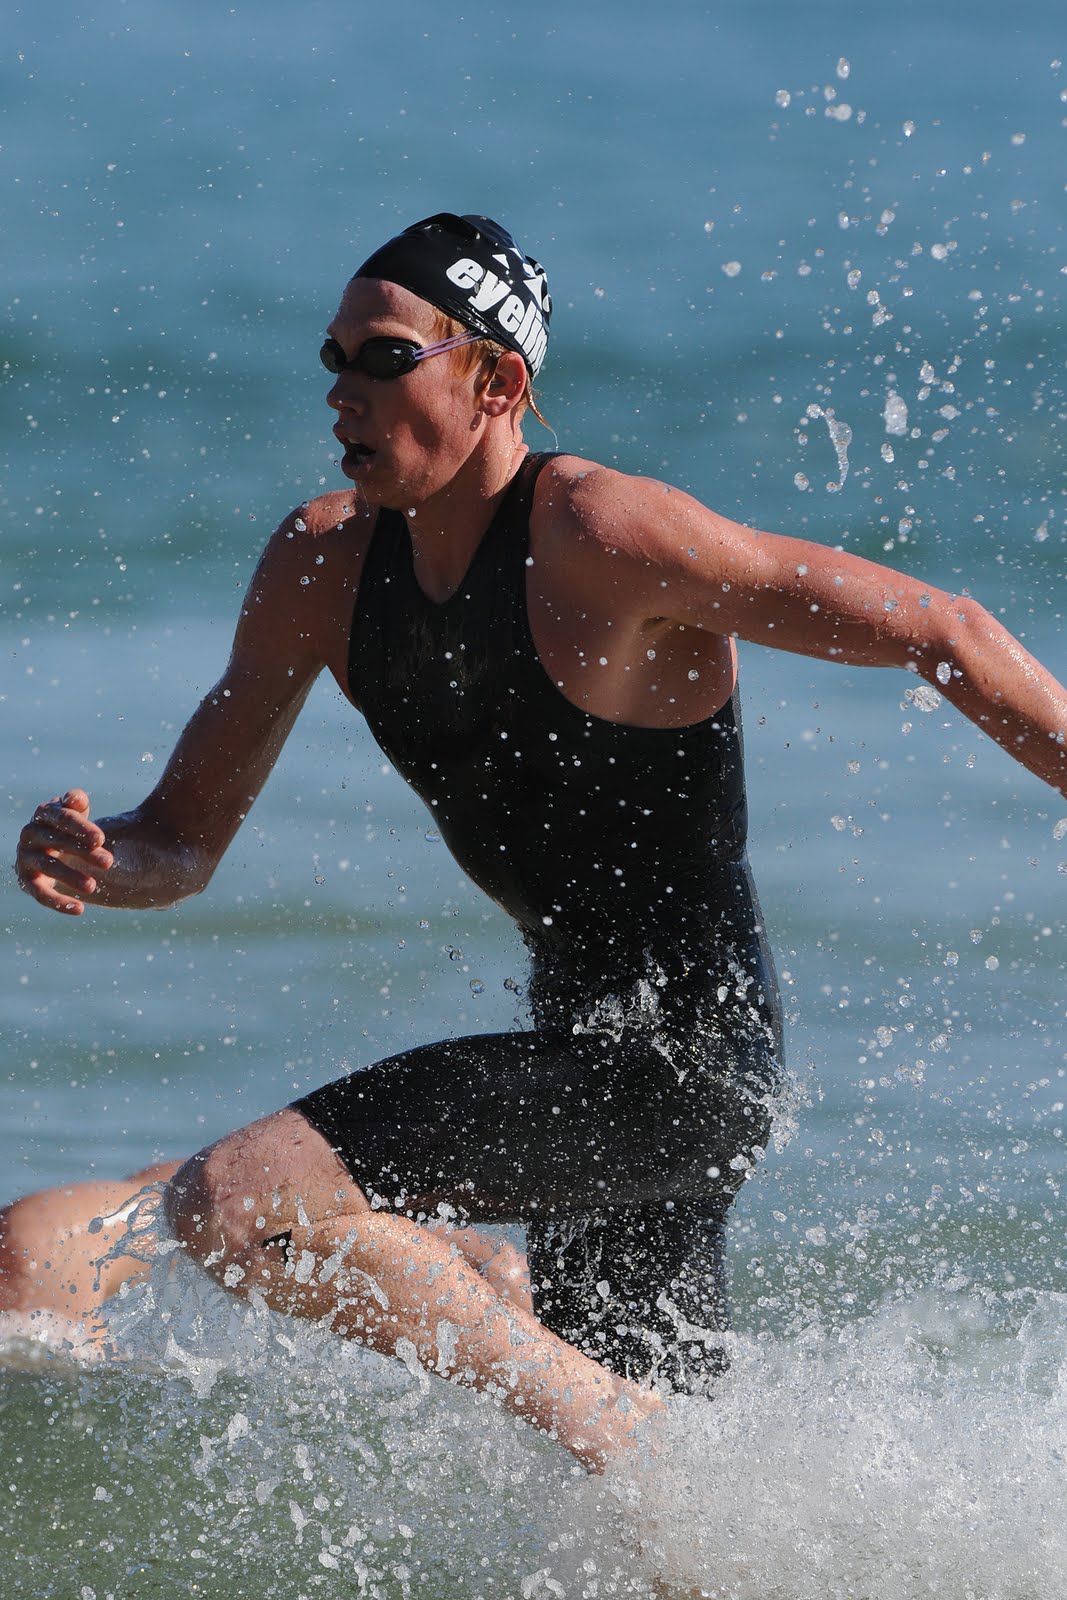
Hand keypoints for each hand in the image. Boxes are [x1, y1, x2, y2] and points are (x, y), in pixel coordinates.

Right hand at [15, 789, 113, 914]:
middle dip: (83, 851)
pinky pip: (40, 894)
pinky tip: (80, 909)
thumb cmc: (70, 825)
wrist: (52, 846)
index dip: (81, 828)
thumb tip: (76, 799)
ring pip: (47, 867)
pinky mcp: (26, 880)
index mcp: (44, 814)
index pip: (62, 818)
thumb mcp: (76, 811)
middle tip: (108, 862)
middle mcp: (30, 833)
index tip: (101, 839)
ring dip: (70, 876)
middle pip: (57, 841)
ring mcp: (25, 857)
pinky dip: (58, 902)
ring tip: (92, 886)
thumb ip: (77, 802)